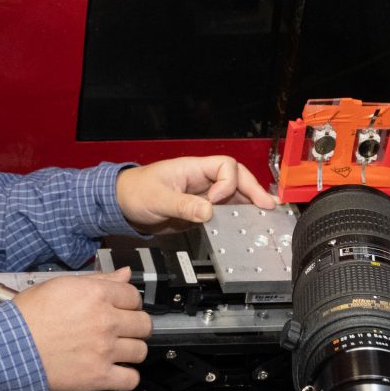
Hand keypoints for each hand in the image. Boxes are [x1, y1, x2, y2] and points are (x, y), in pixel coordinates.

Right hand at [12, 269, 152, 390]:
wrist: (11, 346)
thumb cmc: (28, 316)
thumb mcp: (60, 285)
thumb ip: (98, 280)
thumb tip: (124, 274)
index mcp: (97, 295)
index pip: (134, 296)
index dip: (129, 302)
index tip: (123, 308)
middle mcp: (106, 321)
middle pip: (144, 324)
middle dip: (135, 326)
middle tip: (122, 329)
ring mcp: (105, 350)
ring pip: (141, 351)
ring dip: (131, 351)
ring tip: (117, 350)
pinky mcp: (99, 376)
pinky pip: (131, 379)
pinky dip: (127, 377)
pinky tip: (116, 371)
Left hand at [117, 155, 278, 233]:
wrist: (122, 206)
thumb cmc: (135, 192)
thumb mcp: (157, 199)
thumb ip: (182, 205)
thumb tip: (208, 212)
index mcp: (193, 169)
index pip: (224, 167)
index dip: (227, 184)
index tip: (215, 202)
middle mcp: (201, 180)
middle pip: (236, 178)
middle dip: (253, 190)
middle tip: (267, 206)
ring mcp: (202, 195)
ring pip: (233, 194)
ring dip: (250, 203)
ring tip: (267, 215)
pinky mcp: (200, 210)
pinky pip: (224, 211)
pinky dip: (237, 216)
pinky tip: (248, 224)